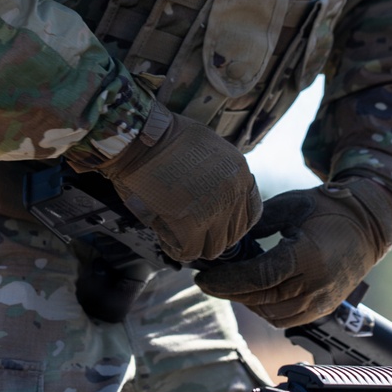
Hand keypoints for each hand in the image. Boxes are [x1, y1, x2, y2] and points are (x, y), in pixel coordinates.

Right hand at [104, 108, 261, 263]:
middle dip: (212, 234)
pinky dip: (175, 249)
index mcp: (240, 174)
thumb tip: (224, 197)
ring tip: (177, 231)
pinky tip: (165, 236)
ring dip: (195, 243)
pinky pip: (189, 252)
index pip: (251, 214)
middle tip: (191, 227)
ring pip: (213, 248)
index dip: (231, 221)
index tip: (215, 221)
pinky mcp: (189, 225)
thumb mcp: (211, 148)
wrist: (140, 140)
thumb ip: (224, 174)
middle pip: (233, 235)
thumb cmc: (167, 139)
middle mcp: (232, 193)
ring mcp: (213, 210)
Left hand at [195, 177, 391, 325]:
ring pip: (273, 315)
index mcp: (306, 256)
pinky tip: (255, 294)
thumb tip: (226, 237)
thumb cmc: (328, 208)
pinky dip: (267, 311)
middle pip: (261, 299)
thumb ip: (259, 223)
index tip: (203, 279)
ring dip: (248, 304)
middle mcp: (314, 284)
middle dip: (230, 293)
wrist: (368, 225)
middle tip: (208, 282)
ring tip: (230, 286)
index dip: (226, 281)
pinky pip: (288, 319)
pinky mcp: (324, 308)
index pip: (257, 277)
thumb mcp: (291, 206)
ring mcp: (321, 300)